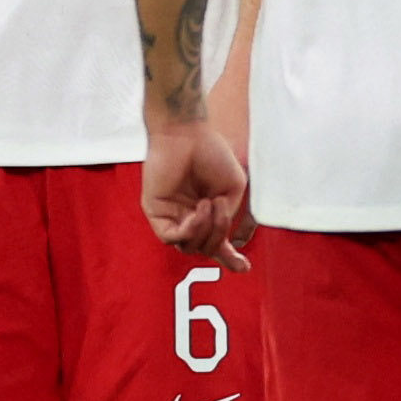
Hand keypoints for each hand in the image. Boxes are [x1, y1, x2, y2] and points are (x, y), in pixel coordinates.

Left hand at [142, 123, 253, 269]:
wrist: (188, 133)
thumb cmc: (211, 153)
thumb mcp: (233, 188)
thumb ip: (228, 216)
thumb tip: (221, 237)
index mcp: (207, 213)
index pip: (215, 244)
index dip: (230, 258)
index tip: (244, 268)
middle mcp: (188, 217)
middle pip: (203, 249)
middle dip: (219, 237)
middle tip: (223, 210)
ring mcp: (171, 216)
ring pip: (188, 247)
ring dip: (206, 231)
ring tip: (209, 203)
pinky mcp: (155, 212)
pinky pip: (171, 237)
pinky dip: (190, 230)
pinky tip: (199, 210)